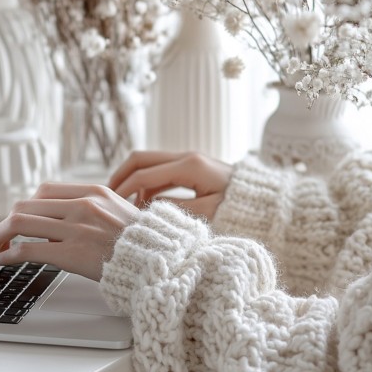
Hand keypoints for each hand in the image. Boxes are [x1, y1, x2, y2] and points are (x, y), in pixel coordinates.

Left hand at [0, 182, 136, 280]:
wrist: (162, 262)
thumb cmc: (143, 244)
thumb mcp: (118, 213)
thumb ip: (92, 210)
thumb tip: (64, 218)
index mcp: (93, 192)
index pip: (44, 190)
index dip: (25, 206)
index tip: (17, 221)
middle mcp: (82, 205)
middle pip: (25, 204)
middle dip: (6, 223)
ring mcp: (76, 228)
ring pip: (19, 222)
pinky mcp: (72, 252)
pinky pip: (28, 248)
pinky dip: (9, 254)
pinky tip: (4, 260)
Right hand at [108, 150, 232, 219]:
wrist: (264, 200)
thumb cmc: (240, 209)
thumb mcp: (207, 213)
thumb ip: (173, 209)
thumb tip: (145, 209)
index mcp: (189, 166)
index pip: (144, 174)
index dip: (124, 189)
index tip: (111, 206)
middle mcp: (186, 157)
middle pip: (141, 158)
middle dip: (121, 176)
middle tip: (107, 196)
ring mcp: (188, 160)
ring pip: (149, 163)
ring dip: (133, 179)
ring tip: (122, 203)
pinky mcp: (192, 168)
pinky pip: (161, 171)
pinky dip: (147, 183)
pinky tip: (143, 203)